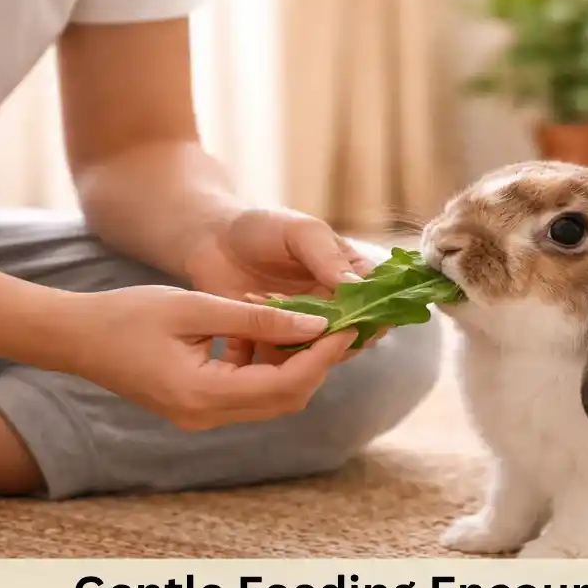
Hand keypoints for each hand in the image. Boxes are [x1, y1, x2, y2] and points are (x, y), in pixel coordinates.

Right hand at [61, 285, 357, 430]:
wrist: (75, 338)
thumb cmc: (127, 314)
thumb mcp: (196, 307)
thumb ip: (257, 317)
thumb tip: (316, 324)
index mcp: (204, 394)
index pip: (286, 384)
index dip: (324, 356)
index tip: (349, 325)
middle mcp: (206, 416)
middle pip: (286, 399)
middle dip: (318, 364)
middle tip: (343, 326)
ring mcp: (202, 417)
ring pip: (271, 400)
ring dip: (298, 367)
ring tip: (318, 326)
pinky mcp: (198, 409)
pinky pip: (249, 395)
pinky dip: (271, 369)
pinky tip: (278, 334)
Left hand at [183, 207, 389, 359]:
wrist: (211, 241)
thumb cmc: (261, 227)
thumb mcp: (300, 232)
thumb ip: (327, 257)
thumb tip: (357, 285)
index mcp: (349, 274)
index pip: (376, 298)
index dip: (375, 312)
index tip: (361, 317)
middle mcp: (334, 305)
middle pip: (355, 332)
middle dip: (340, 335)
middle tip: (316, 326)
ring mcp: (306, 326)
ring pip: (323, 351)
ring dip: (308, 344)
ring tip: (282, 324)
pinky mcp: (278, 343)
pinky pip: (289, 360)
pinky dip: (279, 352)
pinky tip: (259, 334)